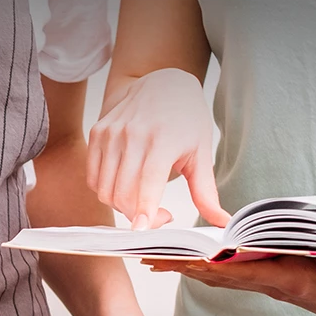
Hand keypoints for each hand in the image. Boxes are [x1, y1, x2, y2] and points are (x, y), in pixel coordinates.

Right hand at [88, 68, 229, 228]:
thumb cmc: (186, 119)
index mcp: (162, 140)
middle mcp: (132, 135)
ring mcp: (110, 133)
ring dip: (121, 206)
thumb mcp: (201, 152)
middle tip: (158, 216)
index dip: (143, 211)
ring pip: (105, 188)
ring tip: (141, 200)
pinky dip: (106, 191)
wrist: (162, 83)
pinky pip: (93, 177)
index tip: (142, 232)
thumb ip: (206, 192)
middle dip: (138, 216)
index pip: (147, 183)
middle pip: (123, 192)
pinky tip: (125, 187)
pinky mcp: (97, 133)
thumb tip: (222, 222)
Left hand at [145, 256, 315, 315]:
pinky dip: (216, 262)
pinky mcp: (284, 275)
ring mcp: (278, 280)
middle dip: (184, 266)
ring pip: (227, 273)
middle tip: (145, 256)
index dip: (205, 266)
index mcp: (293, 281)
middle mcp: (278, 284)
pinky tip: (196, 255)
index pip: (238, 273)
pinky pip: (242, 269)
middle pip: (221, 275)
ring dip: (193, 265)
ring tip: (158, 254)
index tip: (173, 260)